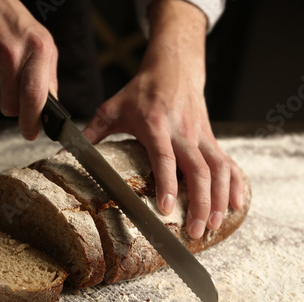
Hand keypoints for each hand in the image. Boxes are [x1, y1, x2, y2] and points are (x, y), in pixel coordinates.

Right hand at [0, 0, 57, 139]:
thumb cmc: (16, 27)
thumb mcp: (43, 44)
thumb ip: (48, 79)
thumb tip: (50, 111)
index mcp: (36, 49)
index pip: (34, 96)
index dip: (32, 121)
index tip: (30, 133)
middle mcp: (9, 53)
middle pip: (9, 106)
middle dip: (12, 105)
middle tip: (11, 86)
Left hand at [82, 0, 244, 238]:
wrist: (173, 68)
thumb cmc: (142, 90)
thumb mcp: (113, 107)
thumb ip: (92, 132)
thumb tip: (66, 151)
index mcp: (156, 125)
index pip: (164, 157)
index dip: (166, 183)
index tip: (165, 208)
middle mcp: (183, 132)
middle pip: (199, 169)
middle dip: (201, 202)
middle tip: (195, 231)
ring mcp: (201, 135)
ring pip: (219, 169)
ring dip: (220, 198)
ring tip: (213, 225)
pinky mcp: (212, 138)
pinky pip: (229, 162)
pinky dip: (236, 183)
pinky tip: (237, 204)